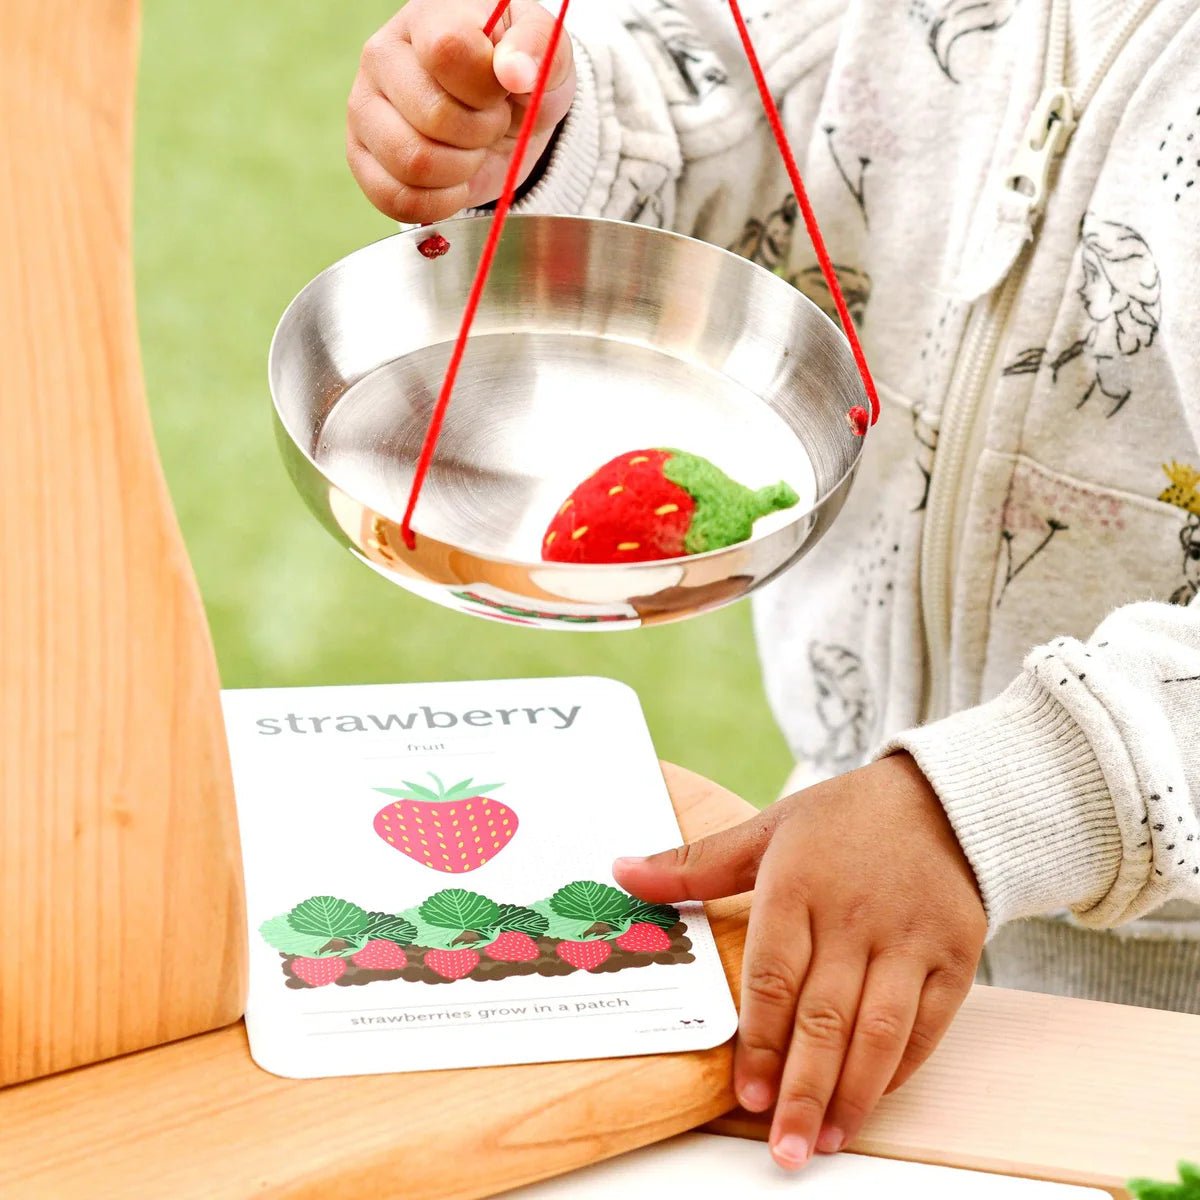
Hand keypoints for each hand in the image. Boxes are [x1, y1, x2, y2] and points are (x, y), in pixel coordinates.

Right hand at [347, 0, 575, 223]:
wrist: (502, 117)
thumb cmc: (518, 77)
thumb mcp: (548, 53)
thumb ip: (539, 48)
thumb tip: (516, 71)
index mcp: (428, 17)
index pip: (447, 51)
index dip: (485, 88)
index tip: (500, 90)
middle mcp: (382, 56)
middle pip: (432, 117)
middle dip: (479, 134)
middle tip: (489, 125)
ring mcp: (365, 108)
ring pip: (413, 162)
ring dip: (459, 170)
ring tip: (470, 150)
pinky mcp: (361, 158)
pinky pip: (396, 199)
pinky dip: (438, 202)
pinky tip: (453, 180)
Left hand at [614, 753, 986, 1168]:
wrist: (941, 799)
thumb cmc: (843, 818)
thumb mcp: (766, 829)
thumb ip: (694, 864)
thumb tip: (621, 872)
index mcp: (799, 884)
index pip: (774, 974)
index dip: (760, 1040)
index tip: (747, 1093)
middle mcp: (854, 916)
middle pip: (825, 1015)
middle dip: (801, 1088)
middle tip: (783, 1146)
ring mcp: (908, 938)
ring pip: (878, 1030)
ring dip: (851, 1093)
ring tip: (823, 1139)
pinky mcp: (953, 956)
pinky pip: (926, 1024)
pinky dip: (899, 1069)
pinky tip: (870, 1100)